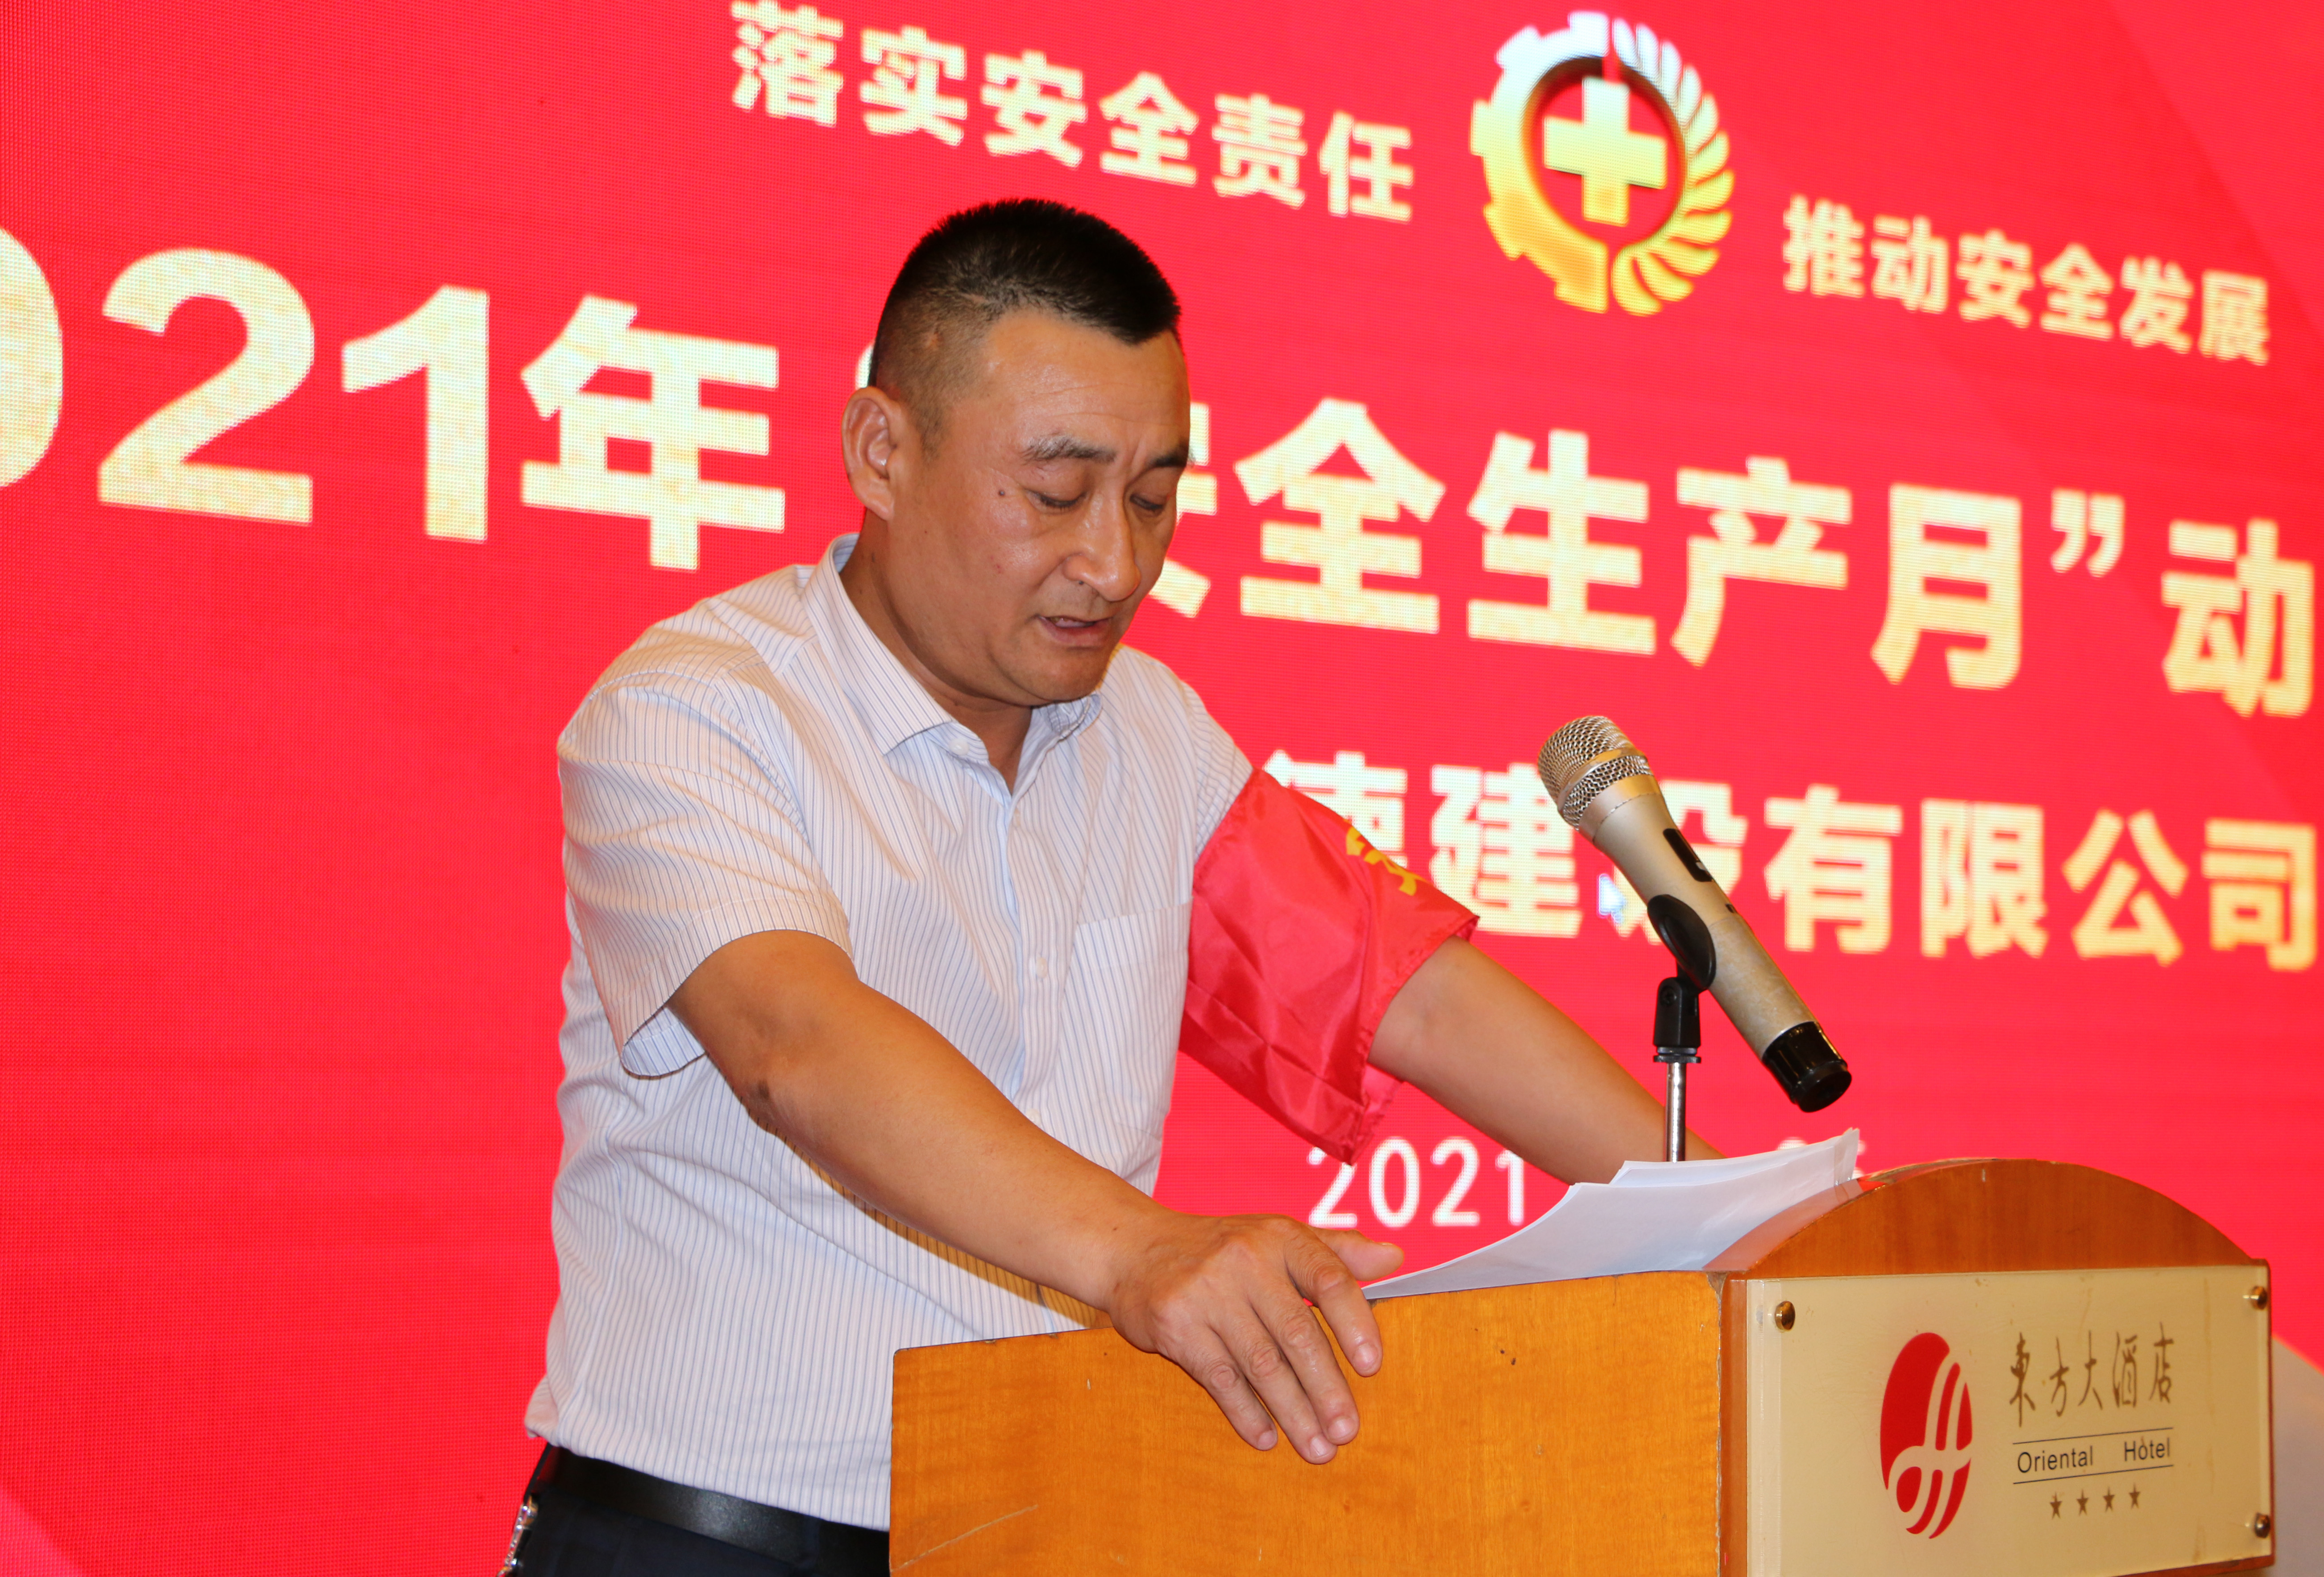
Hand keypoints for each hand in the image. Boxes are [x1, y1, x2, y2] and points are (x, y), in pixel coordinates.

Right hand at [1102, 1211, 1402, 1462]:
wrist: (1134, 1248)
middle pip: (1297, 1333)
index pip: (1328, 1278)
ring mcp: (1207, 1294)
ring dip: (1293, 1411)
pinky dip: (1245, 1412)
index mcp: (1279, 1237)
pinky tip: (1266, 1438)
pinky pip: (1219, 1377)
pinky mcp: (1175, 1326)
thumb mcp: (1277, 1235)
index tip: (1372, 1366)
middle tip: (1347, 1430)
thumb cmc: (1222, 1247)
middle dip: (1326, 1387)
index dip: (1355, 1322)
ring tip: (1318, 1448)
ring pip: (1261, 1363)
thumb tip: (1395, 1259)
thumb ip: (1338, 1250)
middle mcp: (1244, 1261)